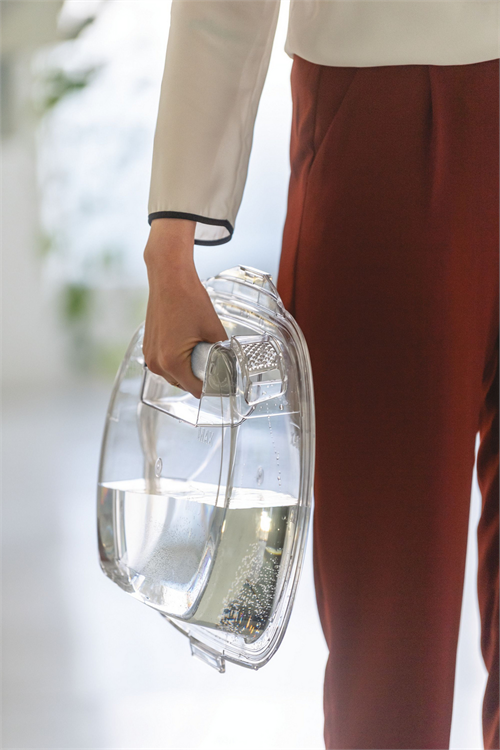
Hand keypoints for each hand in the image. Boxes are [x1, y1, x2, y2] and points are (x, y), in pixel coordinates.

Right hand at [143, 218, 226, 398]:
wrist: (169, 278)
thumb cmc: (189, 300)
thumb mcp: (214, 329)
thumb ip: (222, 352)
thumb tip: (229, 364)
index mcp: (172, 362)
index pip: (195, 389)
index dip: (212, 386)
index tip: (223, 380)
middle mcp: (156, 363)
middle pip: (183, 384)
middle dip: (199, 376)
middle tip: (214, 362)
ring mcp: (149, 355)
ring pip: (173, 374)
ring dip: (188, 369)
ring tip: (201, 350)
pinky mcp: (148, 346)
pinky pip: (165, 362)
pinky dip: (177, 359)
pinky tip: (188, 344)